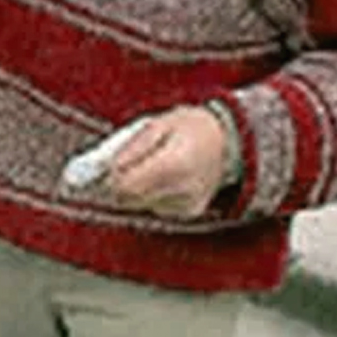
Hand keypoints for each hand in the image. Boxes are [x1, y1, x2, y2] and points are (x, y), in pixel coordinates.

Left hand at [100, 106, 229, 218]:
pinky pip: (156, 207)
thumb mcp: (157, 124)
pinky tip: (164, 177)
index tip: (107, 165)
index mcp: (173, 165)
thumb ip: (131, 147)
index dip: (111, 177)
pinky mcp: (189, 212)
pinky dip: (152, 194)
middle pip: (130, 199)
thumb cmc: (191, 127)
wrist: (228, 141)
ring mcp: (187, 205)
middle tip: (128, 162)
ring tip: (152, 165)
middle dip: (121, 183)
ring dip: (137, 188)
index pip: (126, 186)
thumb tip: (107, 166)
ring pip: (141, 204)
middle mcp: (182, 190)